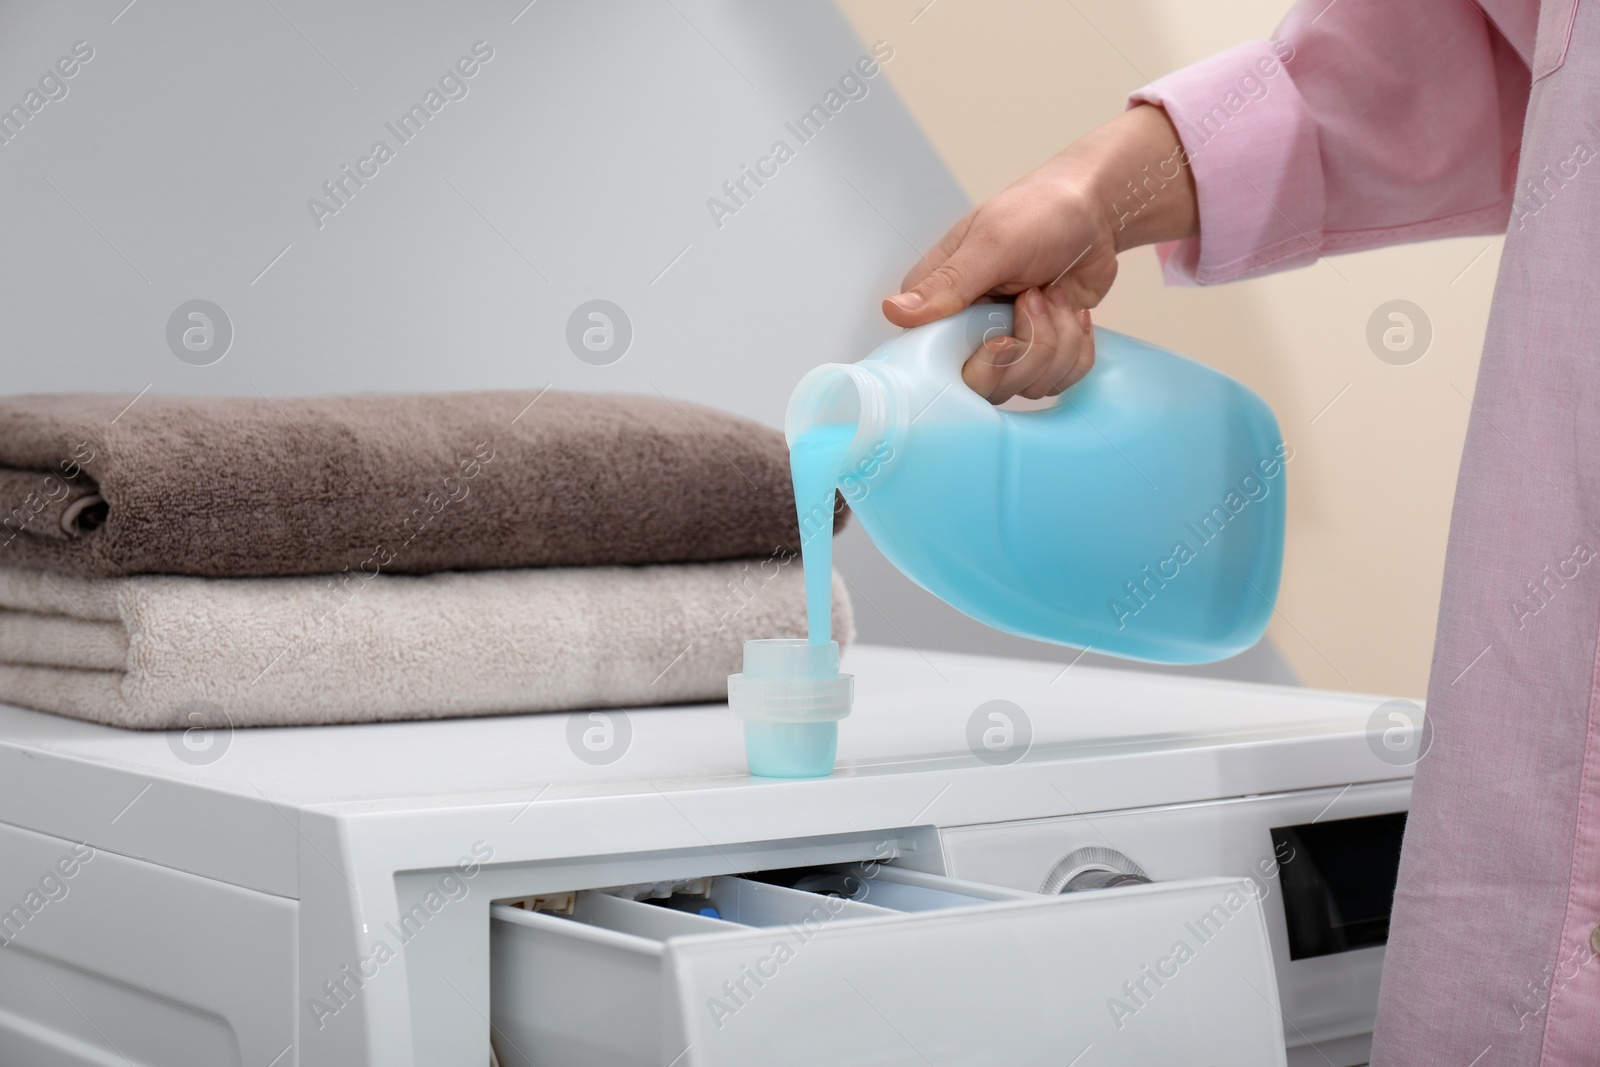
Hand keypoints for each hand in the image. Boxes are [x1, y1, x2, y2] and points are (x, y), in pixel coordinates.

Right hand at [883, 104, 1197, 403]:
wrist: (1093, 213)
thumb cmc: (1040, 213)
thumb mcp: (992, 243)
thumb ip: (948, 283)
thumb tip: (893, 312)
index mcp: (939, 303)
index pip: (937, 364)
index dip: (978, 361)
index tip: (1003, 335)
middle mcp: (967, 332)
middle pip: (986, 386)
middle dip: (1028, 348)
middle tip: (1037, 298)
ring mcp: (1006, 348)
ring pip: (1027, 385)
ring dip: (1058, 339)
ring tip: (1056, 294)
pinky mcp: (1040, 355)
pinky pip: (1058, 382)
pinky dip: (1077, 348)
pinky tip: (1072, 311)